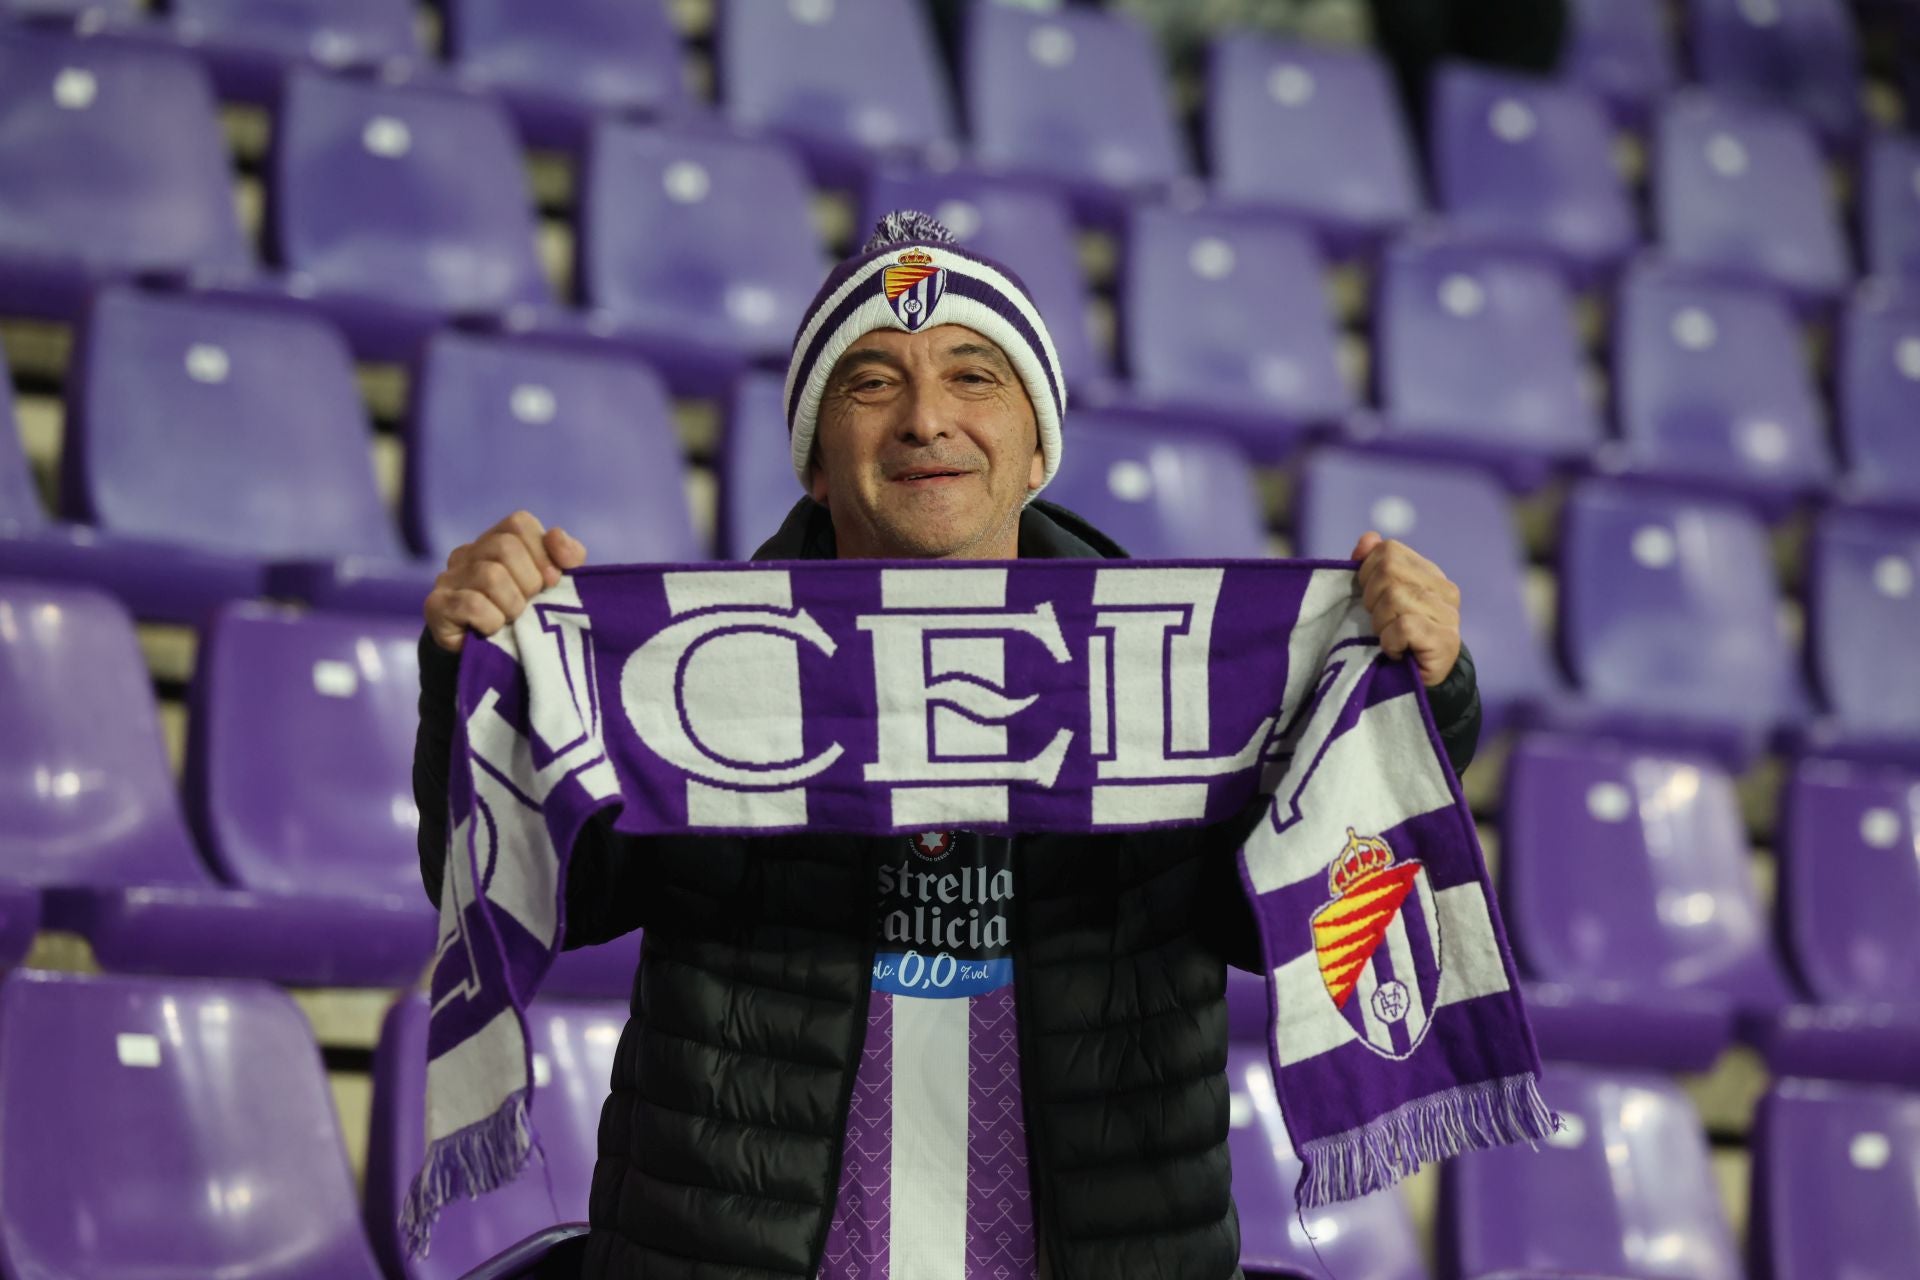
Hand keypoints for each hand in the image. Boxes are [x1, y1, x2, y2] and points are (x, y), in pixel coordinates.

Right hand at [424, 511, 587, 653]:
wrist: (490, 660)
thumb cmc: (525, 616)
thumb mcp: (552, 584)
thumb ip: (566, 556)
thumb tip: (560, 542)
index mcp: (495, 541)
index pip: (519, 524)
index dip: (543, 551)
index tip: (553, 581)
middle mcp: (467, 554)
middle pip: (505, 547)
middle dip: (529, 581)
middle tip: (531, 605)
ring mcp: (448, 578)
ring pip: (491, 576)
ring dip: (513, 605)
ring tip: (513, 619)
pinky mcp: (436, 606)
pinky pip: (473, 605)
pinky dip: (492, 621)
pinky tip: (493, 630)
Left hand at [1350, 532, 1461, 687]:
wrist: (1418, 685)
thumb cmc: (1396, 641)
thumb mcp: (1378, 600)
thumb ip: (1372, 567)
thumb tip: (1368, 539)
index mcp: (1429, 574)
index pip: (1388, 551)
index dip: (1368, 574)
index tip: (1371, 601)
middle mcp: (1444, 590)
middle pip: (1388, 570)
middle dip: (1372, 599)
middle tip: (1381, 623)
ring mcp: (1447, 615)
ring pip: (1394, 597)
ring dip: (1380, 624)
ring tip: (1391, 639)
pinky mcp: (1444, 640)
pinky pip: (1403, 626)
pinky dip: (1391, 641)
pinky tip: (1398, 651)